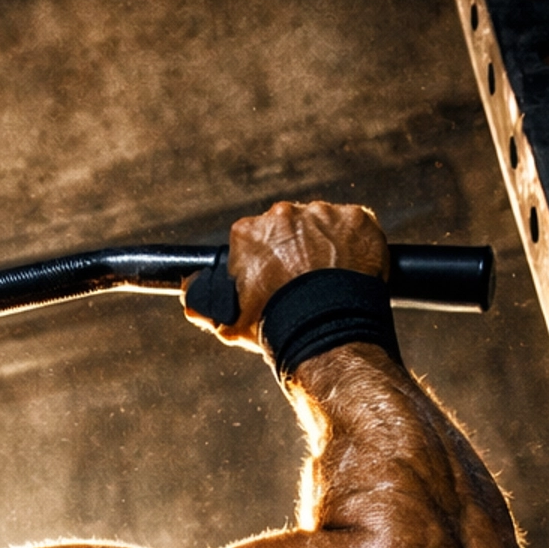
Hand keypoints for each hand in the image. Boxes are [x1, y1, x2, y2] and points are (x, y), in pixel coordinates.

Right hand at [184, 200, 388, 349]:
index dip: (264, 260)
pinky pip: (355, 226)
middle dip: (294, 248)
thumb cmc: (274, 328)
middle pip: (288, 226)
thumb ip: (201, 301)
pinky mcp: (358, 219)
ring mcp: (324, 214)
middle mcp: (283, 214)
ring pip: (322, 224)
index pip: (253, 237)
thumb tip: (190, 287)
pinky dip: (355, 244)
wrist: (327, 333)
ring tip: (330, 281)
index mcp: (248, 231)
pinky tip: (352, 271)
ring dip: (325, 245)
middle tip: (304, 283)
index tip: (275, 279)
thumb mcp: (226, 322)